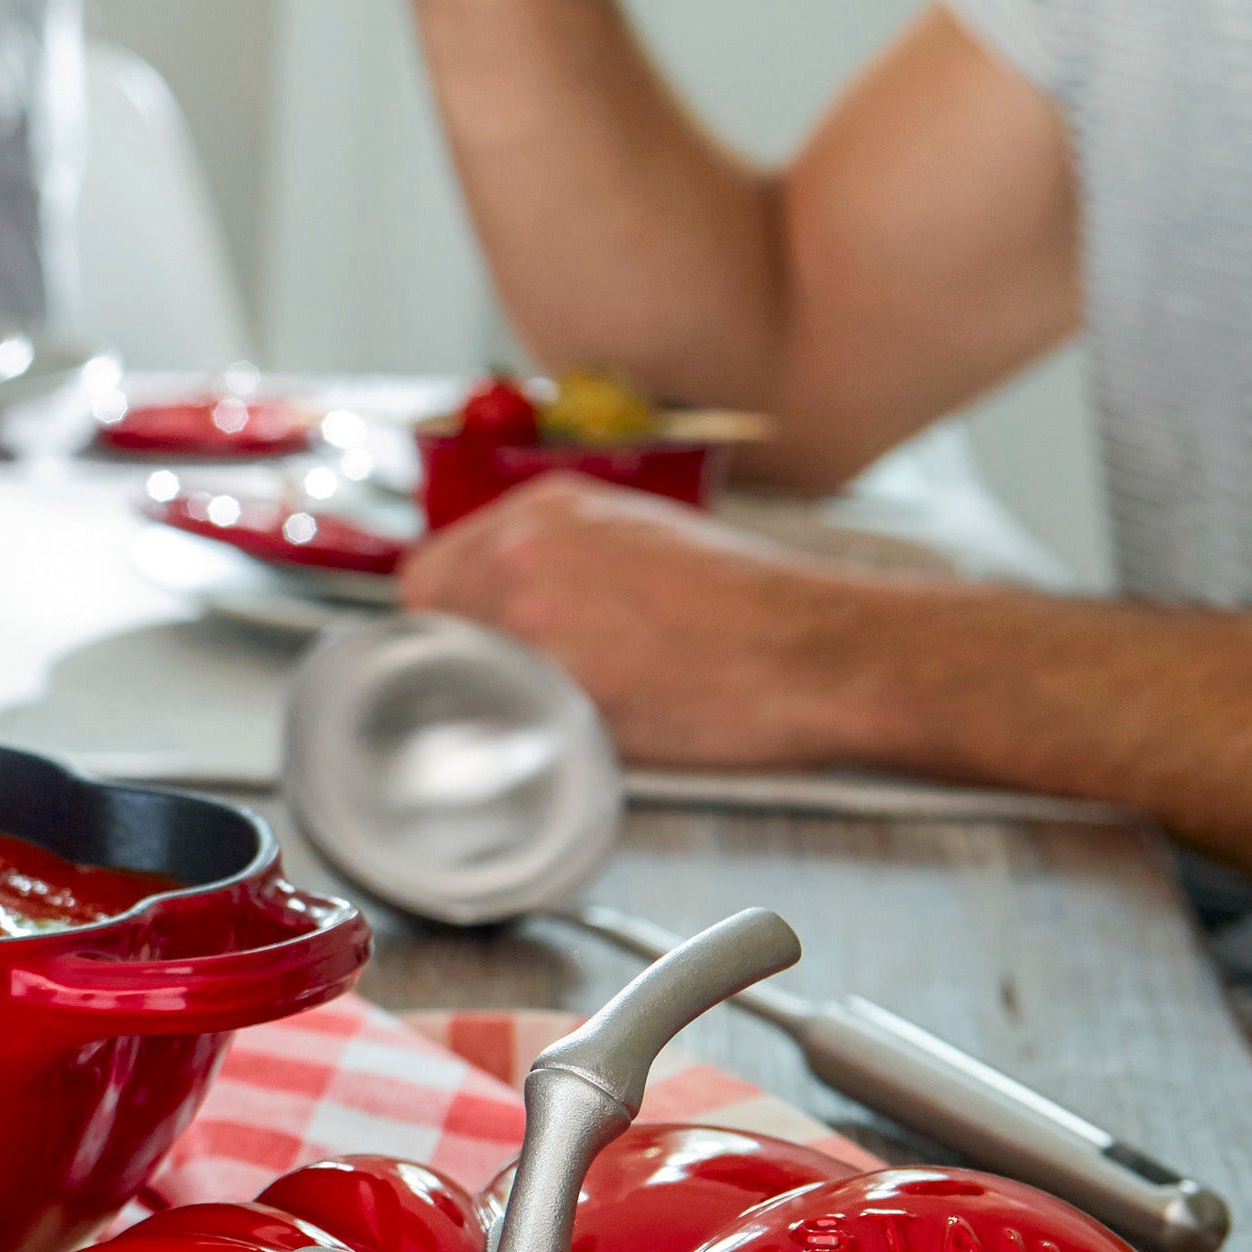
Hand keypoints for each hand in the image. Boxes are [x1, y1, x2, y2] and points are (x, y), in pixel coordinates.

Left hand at [397, 477, 900, 769]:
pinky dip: (522, 741)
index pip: (432, 573)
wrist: (821, 647)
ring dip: (489, 702)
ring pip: (457, 676)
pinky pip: (501, 724)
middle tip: (507, 697)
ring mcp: (533, 612)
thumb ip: (558, 562)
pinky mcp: (560, 678)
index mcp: (542, 509)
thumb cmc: (752, 604)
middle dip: (459, 665)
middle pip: (430, 624)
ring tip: (553, 718)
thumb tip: (502, 610)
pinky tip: (571, 742)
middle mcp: (522, 548)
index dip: (449, 624)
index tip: (471, 656)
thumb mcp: (640, 540)